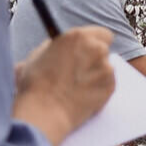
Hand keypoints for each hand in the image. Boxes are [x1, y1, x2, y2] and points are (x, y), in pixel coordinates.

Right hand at [14, 26, 115, 145]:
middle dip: (94, 58)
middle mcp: (96, 48)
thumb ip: (55, 48)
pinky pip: (108, 84)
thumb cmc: (35, 85)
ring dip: (96, 74)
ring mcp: (106, 67)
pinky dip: (99, 89)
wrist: (44, 112)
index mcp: (77, 36)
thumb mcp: (37, 56)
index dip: (93, 42)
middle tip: (81, 70)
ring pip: (106, 67)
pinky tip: (83, 96)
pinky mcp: (110, 86)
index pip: (100, 33)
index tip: (88, 49)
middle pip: (103, 49)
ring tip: (78, 87)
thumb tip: (58, 48)